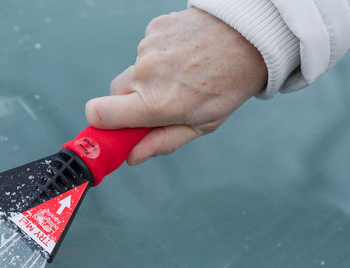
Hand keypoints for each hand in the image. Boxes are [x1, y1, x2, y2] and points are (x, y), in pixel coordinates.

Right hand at [85, 8, 267, 164]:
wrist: (251, 37)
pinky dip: (159, 55)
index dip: (99, 123)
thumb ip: (162, 141)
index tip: (114, 128)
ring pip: (132, 71)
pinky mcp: (153, 28)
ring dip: (149, 77)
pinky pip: (145, 50)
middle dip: (129, 102)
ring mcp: (148, 48)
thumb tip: (131, 157)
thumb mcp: (201, 125)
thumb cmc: (228, 85)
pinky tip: (184, 55)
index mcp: (156, 103)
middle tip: (161, 102)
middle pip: (113, 95)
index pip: (99, 114)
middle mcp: (146, 74)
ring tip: (183, 73)